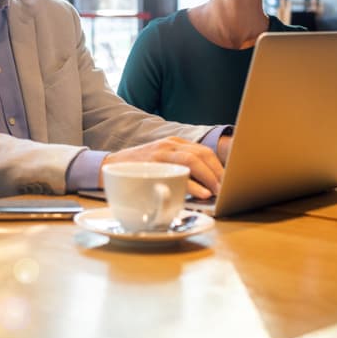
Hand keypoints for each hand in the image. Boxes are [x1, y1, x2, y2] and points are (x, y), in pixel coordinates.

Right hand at [101, 136, 223, 198]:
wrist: (107, 167)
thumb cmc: (138, 170)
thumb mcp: (160, 163)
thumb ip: (179, 168)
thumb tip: (206, 185)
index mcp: (174, 143)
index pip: (203, 151)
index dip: (219, 166)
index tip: (229, 181)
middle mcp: (169, 144)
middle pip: (202, 154)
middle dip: (219, 172)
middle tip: (228, 188)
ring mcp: (160, 153)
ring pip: (193, 160)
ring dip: (210, 177)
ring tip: (219, 191)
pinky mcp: (152, 164)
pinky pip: (178, 172)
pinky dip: (193, 184)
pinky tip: (203, 194)